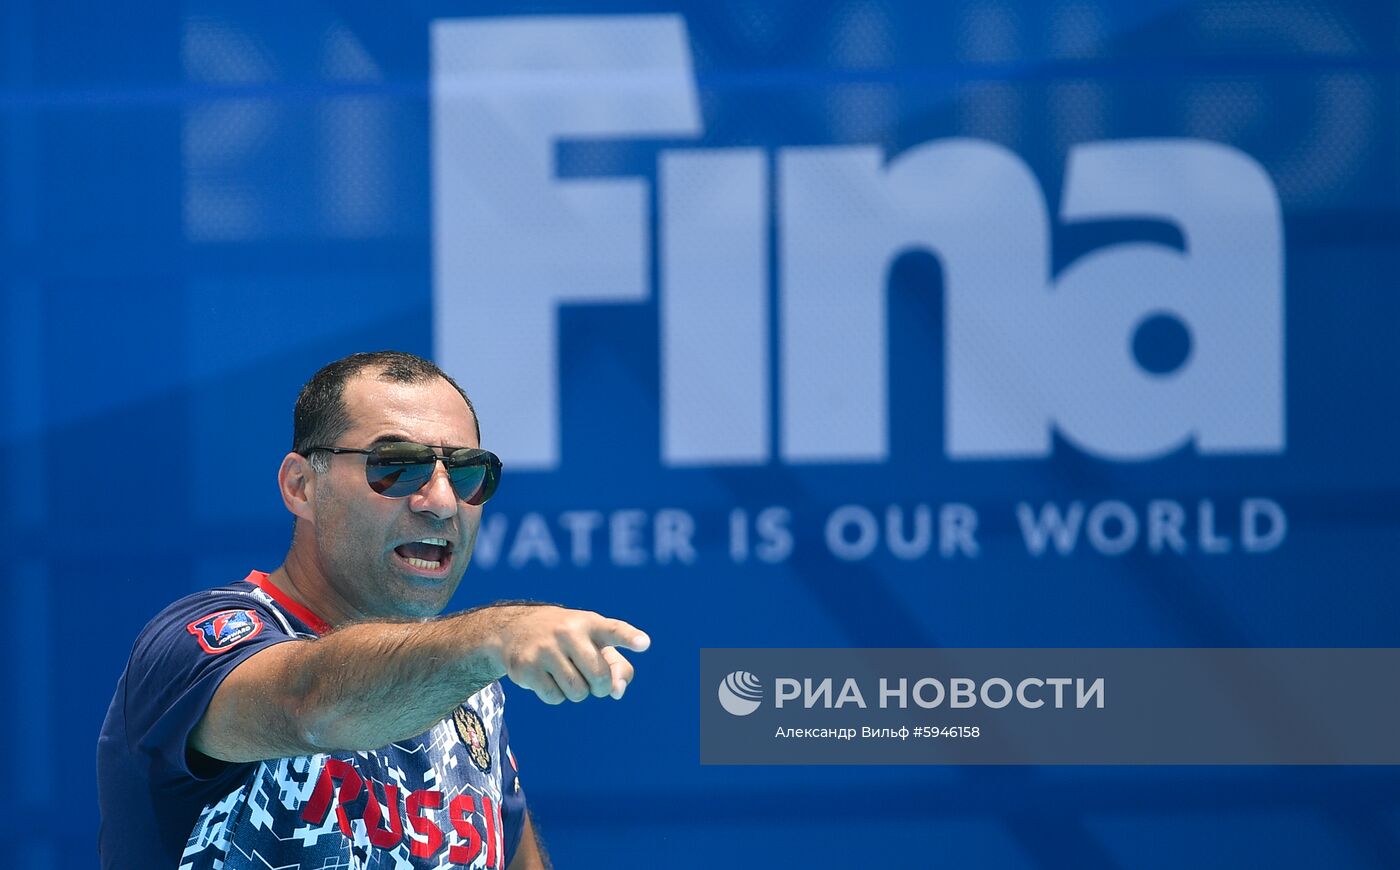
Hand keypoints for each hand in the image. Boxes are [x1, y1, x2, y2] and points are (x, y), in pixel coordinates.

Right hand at [484, 606, 649, 703]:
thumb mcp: (595, 643)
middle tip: (591, 679)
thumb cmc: (569, 639)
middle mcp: (568, 631)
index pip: (614, 630)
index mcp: (591, 623)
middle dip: (599, 687)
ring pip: (577, 692)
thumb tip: (617, 691)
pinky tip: (547, 678)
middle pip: (600, 677)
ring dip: (577, 693)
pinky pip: (555, 698)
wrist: (515, 628)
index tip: (644, 643)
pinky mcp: (526, 666)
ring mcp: (545, 648)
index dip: (630, 638)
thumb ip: (618, 667)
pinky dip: (556, 695)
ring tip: (567, 675)